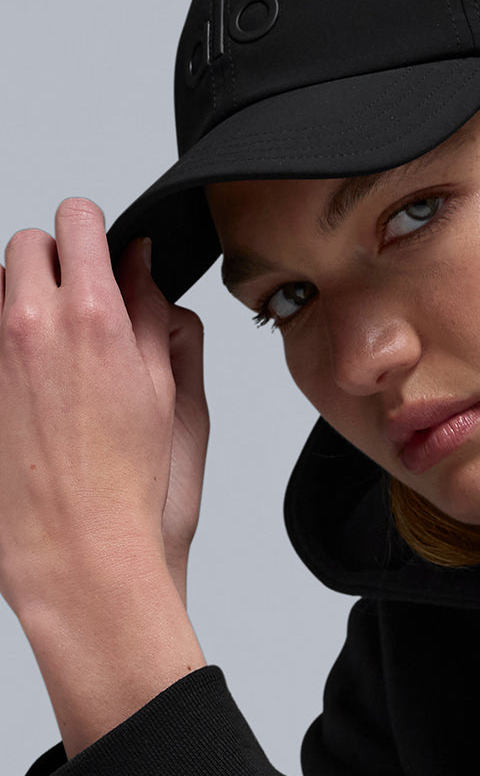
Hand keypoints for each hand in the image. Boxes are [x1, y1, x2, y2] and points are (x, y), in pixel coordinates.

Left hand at [0, 198, 208, 619]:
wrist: (78, 553)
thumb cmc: (128, 489)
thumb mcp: (166, 393)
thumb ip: (152, 316)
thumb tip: (140, 267)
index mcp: (92, 318)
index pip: (77, 222)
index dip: (92, 232)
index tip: (99, 251)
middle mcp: (29, 326)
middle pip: (26, 244)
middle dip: (54, 263)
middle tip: (78, 307)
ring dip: (18, 302)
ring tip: (49, 356)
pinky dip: (1, 347)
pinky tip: (25, 389)